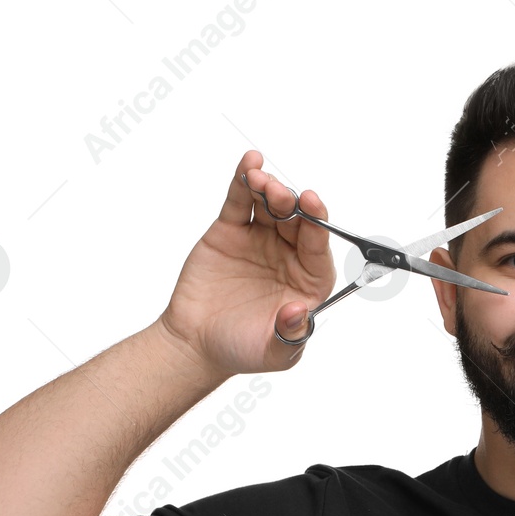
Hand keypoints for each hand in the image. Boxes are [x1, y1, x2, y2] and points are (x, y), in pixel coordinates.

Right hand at [157, 150, 336, 376]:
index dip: (317, 224)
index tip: (313, 204)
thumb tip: (300, 312)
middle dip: (291, 204)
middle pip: (296, 221)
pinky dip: (244, 181)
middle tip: (281, 194)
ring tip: (261, 179)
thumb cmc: (242, 349)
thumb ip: (290, 334)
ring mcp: (261, 239)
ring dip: (269, 188)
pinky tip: (250, 164)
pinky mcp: (231, 230)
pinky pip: (242, 201)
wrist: (196, 344)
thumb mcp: (274, 352)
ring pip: (271, 206)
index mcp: (309, 281)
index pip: (318, 247)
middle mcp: (289, 255)